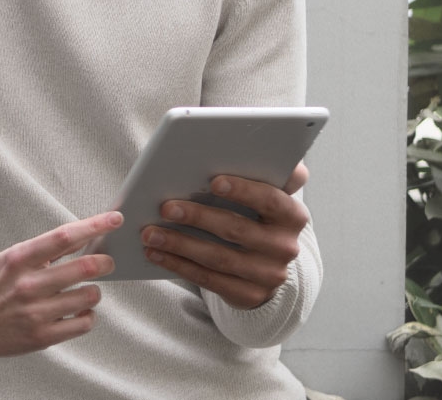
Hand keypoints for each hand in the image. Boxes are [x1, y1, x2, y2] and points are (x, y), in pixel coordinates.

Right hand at [0, 211, 121, 387]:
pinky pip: (85, 322)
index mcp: (19, 259)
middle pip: (85, 267)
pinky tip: (78, 311)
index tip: (114, 219)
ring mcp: (36, 312)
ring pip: (90, 296)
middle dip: (106, 262)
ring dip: (94, 291)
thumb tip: (82, 236)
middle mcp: (28, 285)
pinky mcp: (44, 336)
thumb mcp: (10, 259)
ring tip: (85, 291)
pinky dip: (88, 315)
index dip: (94, 225)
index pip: (64, 236)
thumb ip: (43, 249)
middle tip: (108, 262)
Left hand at [141, 163, 310, 309]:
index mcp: (292, 214)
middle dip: (197, 216)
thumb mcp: (260, 195)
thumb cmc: (253, 216)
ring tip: (149, 232)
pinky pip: (210, 280)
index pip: (271, 199)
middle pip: (237, 229)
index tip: (213, 180)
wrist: (266, 265)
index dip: (244, 190)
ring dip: (179, 244)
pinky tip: (156, 253)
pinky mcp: (251, 294)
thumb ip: (253, 172)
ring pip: (219, 257)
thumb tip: (219, 147)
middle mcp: (286, 246)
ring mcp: (270, 274)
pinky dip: (178, 265)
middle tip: (165, 206)